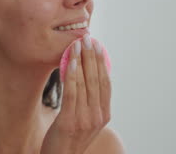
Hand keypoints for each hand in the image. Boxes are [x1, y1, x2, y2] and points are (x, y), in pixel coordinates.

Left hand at [41, 34, 111, 153]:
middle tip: (88, 39)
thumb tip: (87, 75)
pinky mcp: (69, 121)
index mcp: (104, 114)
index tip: (98, 46)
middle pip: (97, 79)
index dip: (102, 62)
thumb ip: (90, 102)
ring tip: (78, 44)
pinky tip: (71, 61)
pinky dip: (72, 74)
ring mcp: (85, 119)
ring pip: (85, 83)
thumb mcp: (86, 120)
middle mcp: (98, 116)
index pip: (105, 83)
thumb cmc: (70, 137)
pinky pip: (72, 93)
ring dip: (82, 61)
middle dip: (93, 57)